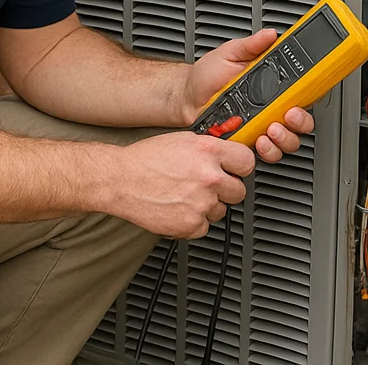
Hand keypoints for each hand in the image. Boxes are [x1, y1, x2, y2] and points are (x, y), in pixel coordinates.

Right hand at [111, 131, 256, 238]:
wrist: (120, 180)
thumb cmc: (146, 159)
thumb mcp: (182, 140)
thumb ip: (209, 148)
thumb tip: (227, 155)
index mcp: (208, 151)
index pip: (247, 162)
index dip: (240, 167)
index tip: (236, 170)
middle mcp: (208, 177)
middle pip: (239, 191)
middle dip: (226, 189)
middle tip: (209, 186)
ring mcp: (201, 203)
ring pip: (221, 211)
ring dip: (208, 206)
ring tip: (187, 196)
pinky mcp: (190, 225)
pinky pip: (204, 228)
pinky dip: (193, 222)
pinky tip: (179, 208)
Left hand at [182, 29, 315, 162]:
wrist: (186, 95)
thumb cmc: (208, 74)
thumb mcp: (231, 53)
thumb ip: (251, 45)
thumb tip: (270, 34)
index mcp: (273, 85)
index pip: (302, 93)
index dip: (310, 98)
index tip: (302, 99)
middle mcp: (271, 107)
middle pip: (302, 122)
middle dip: (300, 122)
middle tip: (288, 116)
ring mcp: (261, 126)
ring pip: (288, 141)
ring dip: (285, 138)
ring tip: (271, 130)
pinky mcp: (248, 141)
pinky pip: (266, 152)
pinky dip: (267, 150)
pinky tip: (258, 141)